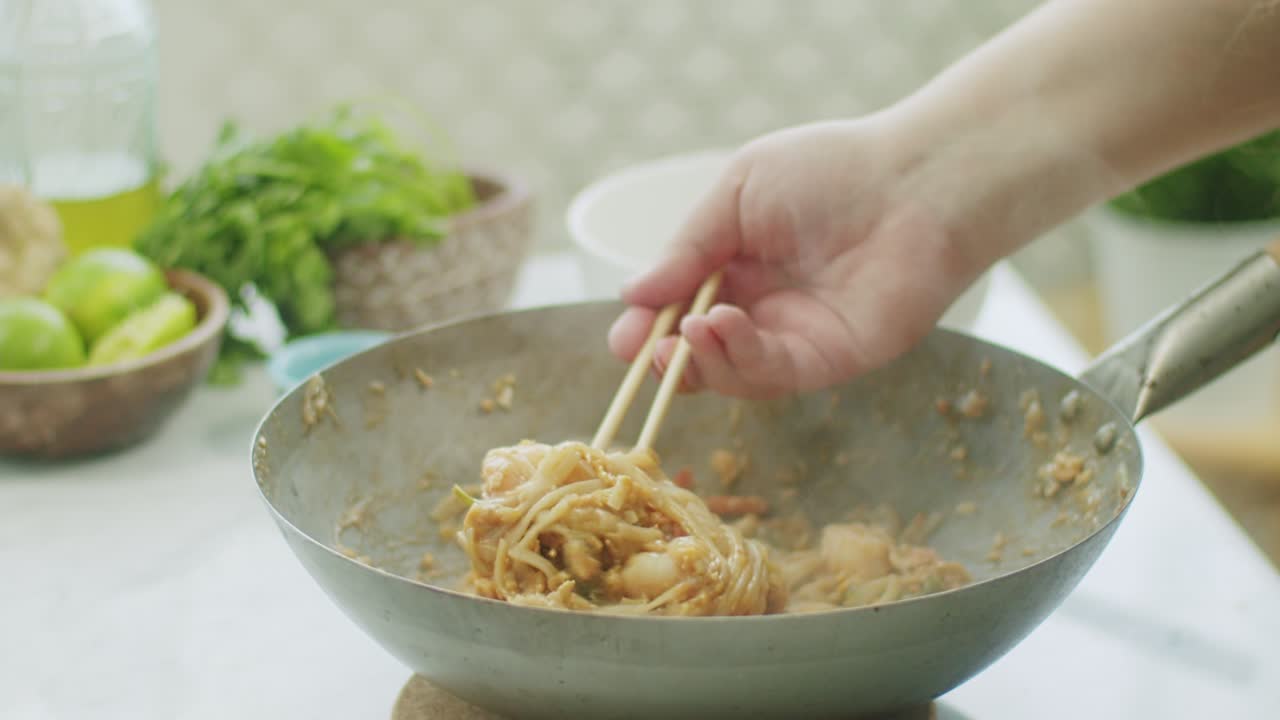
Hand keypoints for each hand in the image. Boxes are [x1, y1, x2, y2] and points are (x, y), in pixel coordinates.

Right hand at [607, 115, 993, 398]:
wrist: (916, 183)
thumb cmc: (830, 172)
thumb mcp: (736, 192)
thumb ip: (686, 247)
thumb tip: (631, 293)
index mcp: (736, 264)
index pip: (679, 309)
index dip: (649, 326)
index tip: (623, 335)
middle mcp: (762, 307)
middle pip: (699, 352)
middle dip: (664, 357)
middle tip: (641, 350)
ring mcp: (794, 337)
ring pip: (730, 371)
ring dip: (699, 360)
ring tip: (687, 331)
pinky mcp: (828, 360)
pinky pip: (771, 372)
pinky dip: (738, 357)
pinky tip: (721, 325)